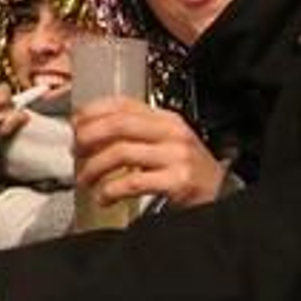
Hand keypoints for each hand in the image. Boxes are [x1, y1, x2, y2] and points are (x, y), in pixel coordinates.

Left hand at [73, 96, 224, 207]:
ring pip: (121, 152)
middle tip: (76, 152)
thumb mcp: (166, 143)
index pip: (124, 103)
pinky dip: (110, 190)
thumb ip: (136, 135)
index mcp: (166, 118)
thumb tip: (88, 134)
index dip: (93, 111)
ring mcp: (176, 155)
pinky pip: (133, 181)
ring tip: (85, 180)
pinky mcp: (178, 181)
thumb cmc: (188, 172)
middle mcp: (172, 132)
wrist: (225, 197)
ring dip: (95, 167)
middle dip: (89, 137)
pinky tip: (103, 197)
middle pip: (119, 124)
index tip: (75, 124)